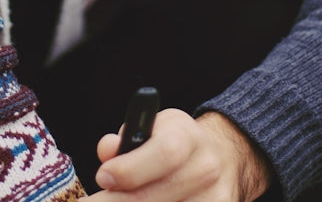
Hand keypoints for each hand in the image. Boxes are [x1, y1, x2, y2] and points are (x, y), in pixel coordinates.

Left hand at [90, 109, 271, 200]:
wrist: (217, 158)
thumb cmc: (174, 142)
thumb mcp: (151, 127)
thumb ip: (126, 137)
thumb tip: (108, 150)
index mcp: (189, 137)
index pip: (166, 153)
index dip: (131, 168)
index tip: (103, 176)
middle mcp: (206, 168)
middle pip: (156, 196)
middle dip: (115, 201)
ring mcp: (215, 199)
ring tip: (110, 200)